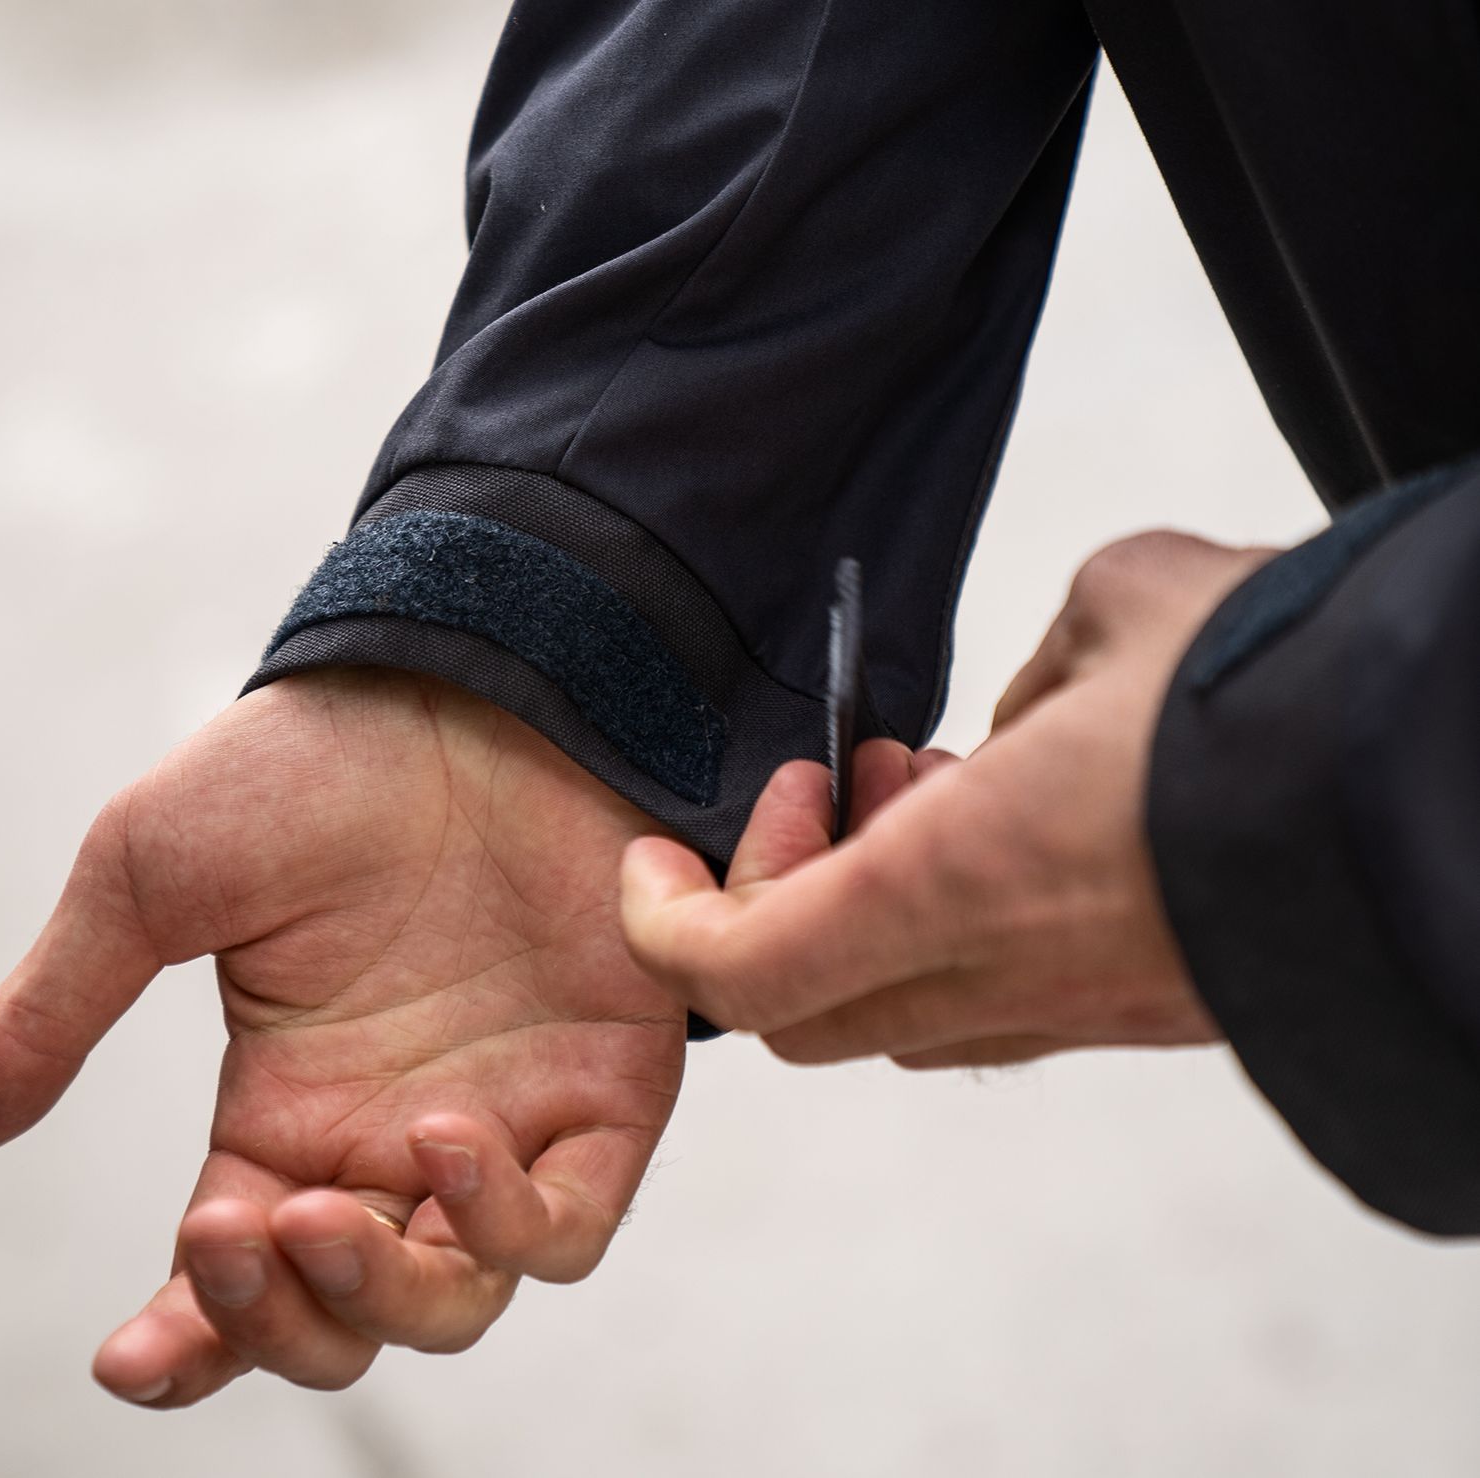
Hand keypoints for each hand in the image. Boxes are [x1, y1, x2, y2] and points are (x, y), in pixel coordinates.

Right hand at [0, 669, 683, 1405]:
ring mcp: (505, 1118)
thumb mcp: (154, 879)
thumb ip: (59, 1006)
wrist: (464, 682)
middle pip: (348, 1318)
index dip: (190, 1338)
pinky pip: (570, 1223)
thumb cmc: (311, 768)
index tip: (129, 1357)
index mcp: (289, 1109)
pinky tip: (443, 1135)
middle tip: (237, 1234)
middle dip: (286, 1324)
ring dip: (383, 1294)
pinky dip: (511, 1223)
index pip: (236, 1274)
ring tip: (319, 1209)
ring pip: (458, 1299)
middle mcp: (395, 1135)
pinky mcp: (606, 1085)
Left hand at [620, 531, 1273, 1068]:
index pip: (743, 971)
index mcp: (956, 884)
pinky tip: (1015, 820)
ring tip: (926, 783)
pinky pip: (997, 999)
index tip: (655, 849)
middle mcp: (1007, 977)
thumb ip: (1034, 677)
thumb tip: (1021, 736)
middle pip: (803, 1013)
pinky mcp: (1148, 1013)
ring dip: (866, 911)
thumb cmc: (1277, 677)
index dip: (667, 921)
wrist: (1450, 789)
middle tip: (828, 786)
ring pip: (897, 1010)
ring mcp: (1083, 1012)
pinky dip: (952, 927)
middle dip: (774, 901)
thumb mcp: (1116, 611)